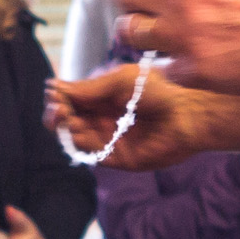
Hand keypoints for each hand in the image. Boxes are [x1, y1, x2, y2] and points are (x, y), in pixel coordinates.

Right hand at [48, 65, 215, 171]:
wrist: (187, 114)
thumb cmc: (159, 90)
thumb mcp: (119, 81)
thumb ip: (89, 88)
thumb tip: (55, 86)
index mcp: (104, 99)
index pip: (72, 101)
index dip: (60, 98)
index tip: (53, 93)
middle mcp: (104, 119)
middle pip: (69, 120)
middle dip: (58, 114)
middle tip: (58, 109)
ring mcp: (109, 139)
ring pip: (75, 137)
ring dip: (66, 128)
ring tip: (66, 116)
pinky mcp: (116, 158)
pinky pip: (90, 152)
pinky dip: (79, 143)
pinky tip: (78, 130)